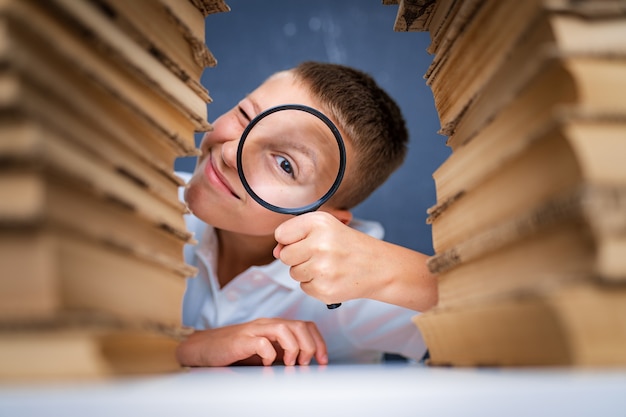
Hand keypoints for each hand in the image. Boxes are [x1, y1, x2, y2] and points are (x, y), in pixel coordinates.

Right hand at [176, 318, 327, 366]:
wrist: (204, 348)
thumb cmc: (235, 352)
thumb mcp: (265, 353)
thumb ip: (283, 354)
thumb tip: (306, 366)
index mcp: (275, 327)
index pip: (306, 325)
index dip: (319, 342)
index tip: (322, 361)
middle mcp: (267, 325)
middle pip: (299, 325)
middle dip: (310, 346)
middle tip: (305, 364)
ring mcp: (254, 330)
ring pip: (284, 329)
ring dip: (293, 348)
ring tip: (290, 364)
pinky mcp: (241, 340)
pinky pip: (261, 342)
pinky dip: (269, 354)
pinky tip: (267, 364)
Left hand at [273, 211, 437, 310]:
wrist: (377, 267)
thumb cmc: (347, 245)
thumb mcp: (325, 227)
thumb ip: (295, 233)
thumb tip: (275, 252)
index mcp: (319, 223)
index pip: (281, 234)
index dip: (291, 239)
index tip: (308, 241)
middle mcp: (319, 244)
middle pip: (284, 256)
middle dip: (298, 257)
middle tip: (320, 255)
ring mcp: (321, 269)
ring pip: (293, 273)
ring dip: (306, 271)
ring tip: (328, 266)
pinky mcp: (324, 290)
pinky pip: (303, 287)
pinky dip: (314, 284)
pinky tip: (331, 277)